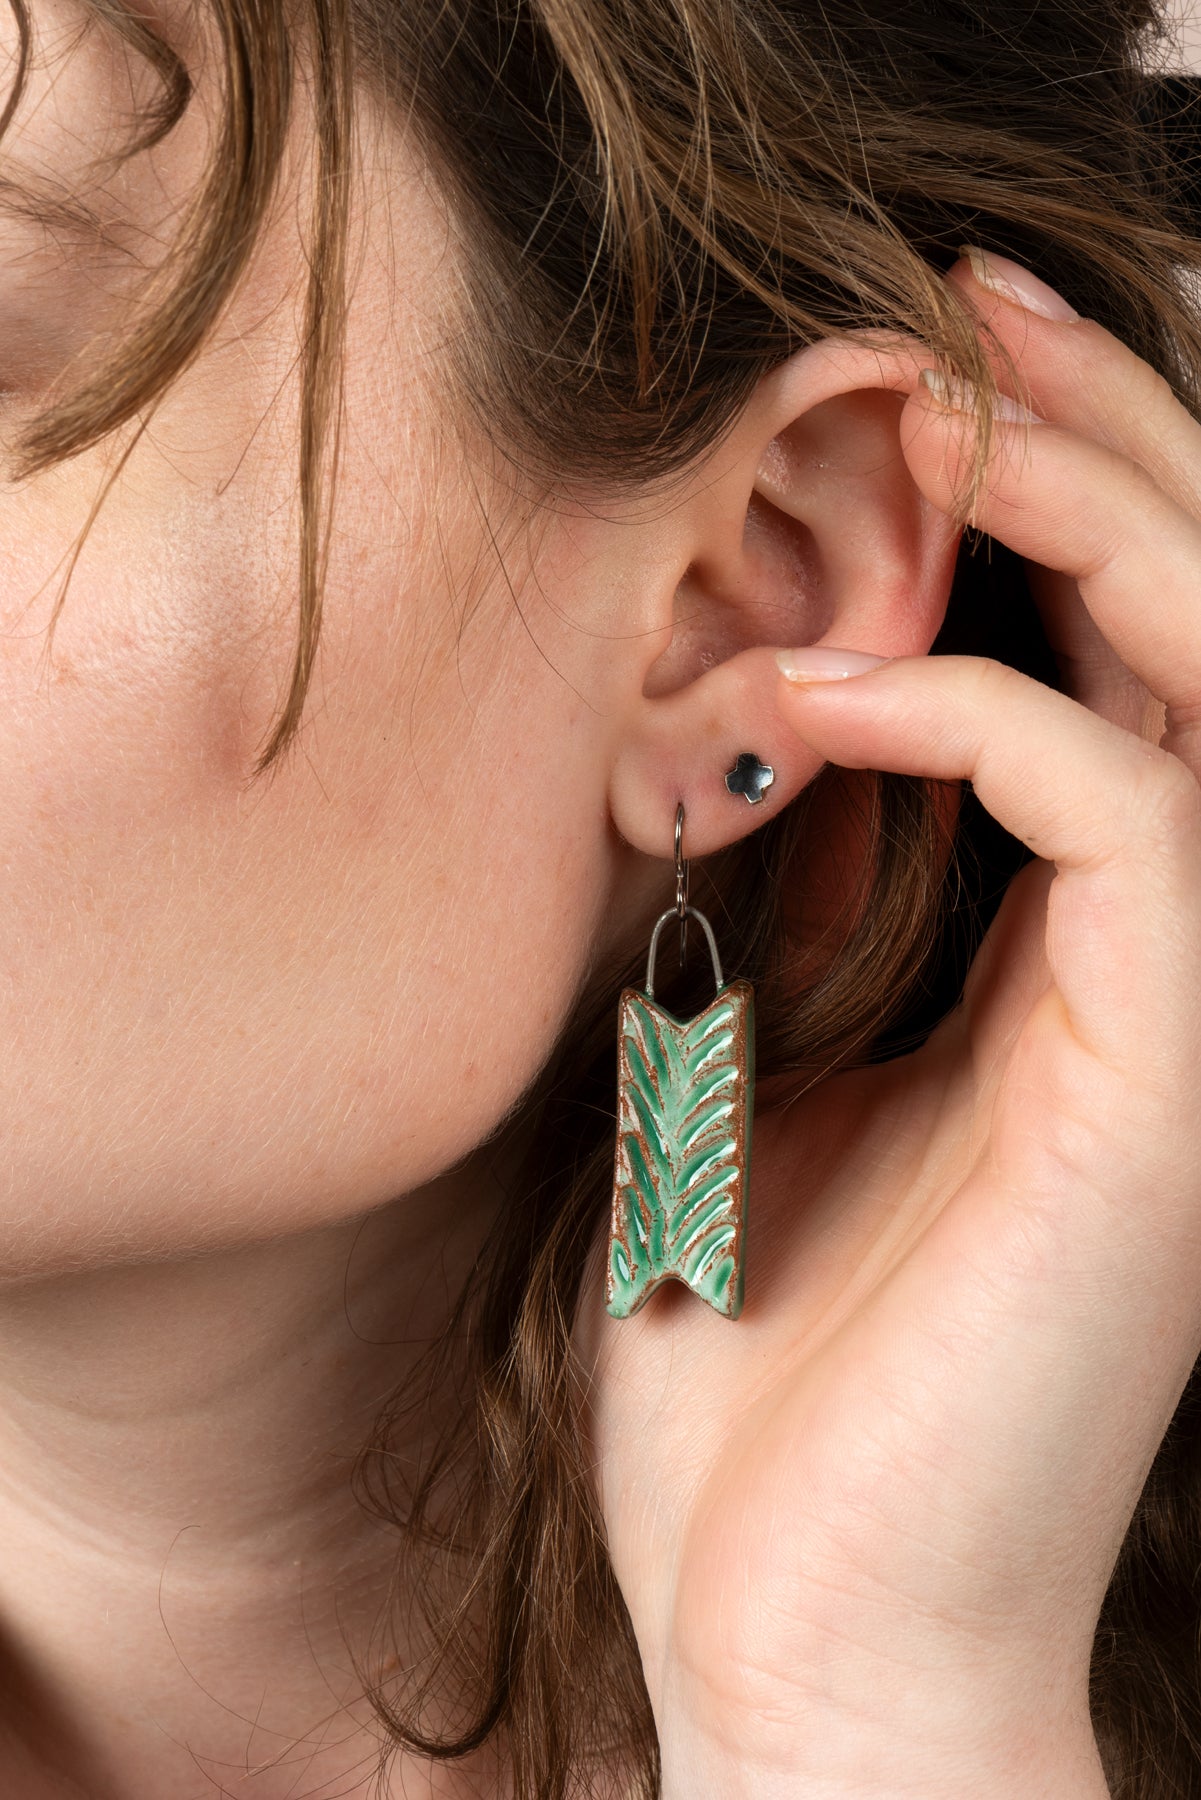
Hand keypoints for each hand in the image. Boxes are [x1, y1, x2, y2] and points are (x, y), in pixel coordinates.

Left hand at [575, 255, 1200, 1797]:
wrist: (798, 1615)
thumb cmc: (760, 1367)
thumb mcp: (758, 1068)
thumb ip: (809, 894)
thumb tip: (778, 719)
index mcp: (1081, 963)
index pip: (1117, 660)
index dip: (1042, 499)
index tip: (914, 375)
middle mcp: (1173, 972)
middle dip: (1095, 438)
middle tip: (957, 298)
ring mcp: (1188, 1025)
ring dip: (1085, 513)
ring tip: (937, 401)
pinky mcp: (1163, 1085)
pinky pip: (1122, 806)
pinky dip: (970, 710)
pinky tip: (812, 681)